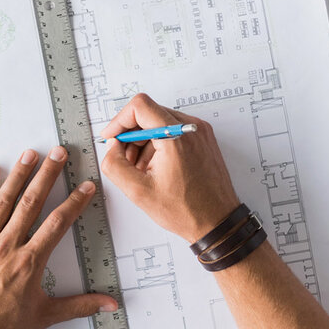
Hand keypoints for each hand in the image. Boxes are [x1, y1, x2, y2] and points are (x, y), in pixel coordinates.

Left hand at [0, 147, 118, 328]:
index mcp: (30, 263)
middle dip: (47, 175)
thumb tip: (112, 304)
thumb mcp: (45, 317)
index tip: (86, 185)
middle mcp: (7, 248)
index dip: (75, 202)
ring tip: (30, 153)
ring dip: (18, 175)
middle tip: (59, 152)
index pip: (58, 223)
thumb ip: (80, 306)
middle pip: (31, 203)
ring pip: (3, 202)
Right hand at [100, 94, 240, 240]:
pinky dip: (158, 144)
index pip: (140, 106)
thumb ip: (115, 165)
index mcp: (176, 136)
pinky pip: (173, 130)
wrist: (217, 222)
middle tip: (125, 160)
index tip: (111, 137)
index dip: (119, 121)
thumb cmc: (187, 210)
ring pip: (159, 122)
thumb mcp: (139, 192)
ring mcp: (199, 132)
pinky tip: (156, 168)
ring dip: (143, 142)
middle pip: (148, 113)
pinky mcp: (202, 139)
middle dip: (130, 135)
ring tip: (142, 169)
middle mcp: (191, 127)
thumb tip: (111, 148)